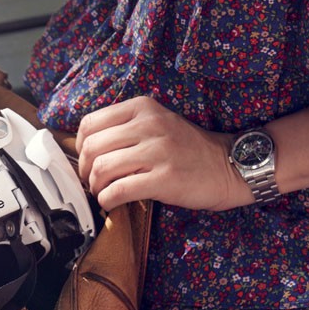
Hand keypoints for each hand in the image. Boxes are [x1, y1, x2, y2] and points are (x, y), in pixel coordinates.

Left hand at [75, 96, 253, 211]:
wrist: (228, 166)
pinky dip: (107, 199)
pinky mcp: (164, 178)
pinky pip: (119, 190)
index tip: (88, 161)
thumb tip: (85, 148)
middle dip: (84, 171)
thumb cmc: (187, 148)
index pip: (90, 124)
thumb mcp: (156, 123)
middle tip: (92, 182)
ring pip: (102, 169)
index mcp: (142, 107)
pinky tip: (111, 202)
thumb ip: (125, 128)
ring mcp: (158, 151)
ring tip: (102, 192)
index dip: (80, 147)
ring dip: (95, 187)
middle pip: (92, 148)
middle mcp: (149, 125)